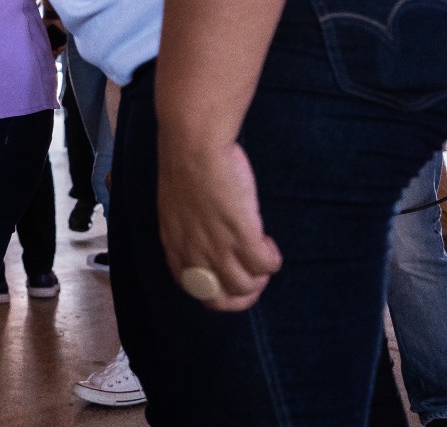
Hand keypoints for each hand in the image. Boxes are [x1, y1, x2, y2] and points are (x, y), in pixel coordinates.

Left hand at [157, 139, 281, 311]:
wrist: (193, 147)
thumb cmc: (185, 167)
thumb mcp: (175, 209)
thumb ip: (187, 232)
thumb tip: (205, 244)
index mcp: (174, 247)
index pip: (194, 290)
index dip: (217, 291)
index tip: (230, 277)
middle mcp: (194, 254)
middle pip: (222, 299)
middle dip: (242, 293)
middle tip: (253, 272)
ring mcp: (218, 247)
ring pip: (247, 287)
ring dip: (259, 276)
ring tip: (261, 253)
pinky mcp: (242, 235)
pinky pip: (266, 265)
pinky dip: (272, 260)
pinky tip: (268, 241)